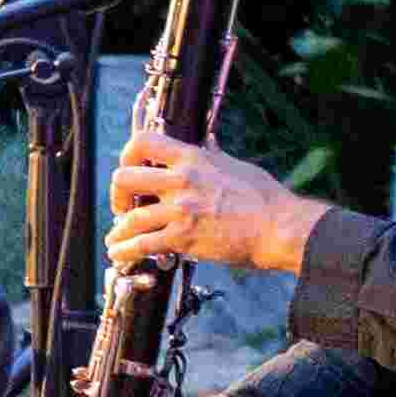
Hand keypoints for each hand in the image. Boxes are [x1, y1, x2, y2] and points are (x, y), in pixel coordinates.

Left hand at [105, 130, 312, 277]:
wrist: (280, 228)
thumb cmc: (266, 199)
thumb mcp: (237, 165)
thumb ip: (215, 155)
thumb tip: (209, 143)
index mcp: (192, 158)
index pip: (144, 142)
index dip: (128, 155)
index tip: (129, 170)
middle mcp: (181, 180)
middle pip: (125, 179)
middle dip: (116, 196)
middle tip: (122, 208)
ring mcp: (180, 208)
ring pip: (129, 218)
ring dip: (118, 231)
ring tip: (116, 239)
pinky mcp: (184, 236)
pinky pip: (142, 244)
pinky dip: (125, 250)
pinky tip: (120, 255)